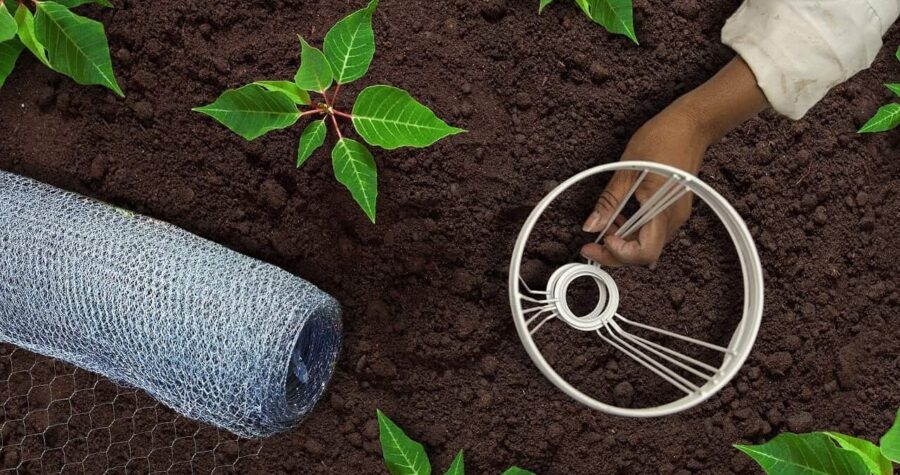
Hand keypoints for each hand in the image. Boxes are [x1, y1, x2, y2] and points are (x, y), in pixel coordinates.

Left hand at [581, 57, 768, 266]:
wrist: (691, 125)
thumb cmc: (662, 139)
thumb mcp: (627, 169)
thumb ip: (609, 201)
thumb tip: (591, 225)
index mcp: (662, 210)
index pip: (645, 252)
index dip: (621, 254)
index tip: (601, 241)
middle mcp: (673, 219)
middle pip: (644, 254)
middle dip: (615, 253)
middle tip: (591, 245)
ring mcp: (676, 215)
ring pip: (647, 244)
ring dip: (623, 241)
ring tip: (603, 226)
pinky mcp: (673, 210)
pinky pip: (652, 230)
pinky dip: (633, 230)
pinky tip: (619, 217)